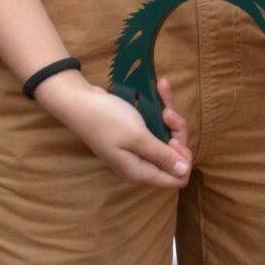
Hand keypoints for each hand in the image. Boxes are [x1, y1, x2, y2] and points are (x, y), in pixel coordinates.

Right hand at [37, 71, 192, 188]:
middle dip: (177, 131)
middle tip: (167, 112)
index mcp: (141, 171)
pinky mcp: (137, 133)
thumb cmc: (107, 120)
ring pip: (169, 135)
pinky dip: (161, 105)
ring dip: (170, 112)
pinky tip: (160, 86)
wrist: (79, 100)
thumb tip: (184, 173)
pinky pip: (158, 123)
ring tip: (162, 89)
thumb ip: (162, 156)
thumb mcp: (138, 138)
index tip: (173, 138)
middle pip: (176, 154)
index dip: (182, 159)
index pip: (177, 178)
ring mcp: (139, 147)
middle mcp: (142, 163)